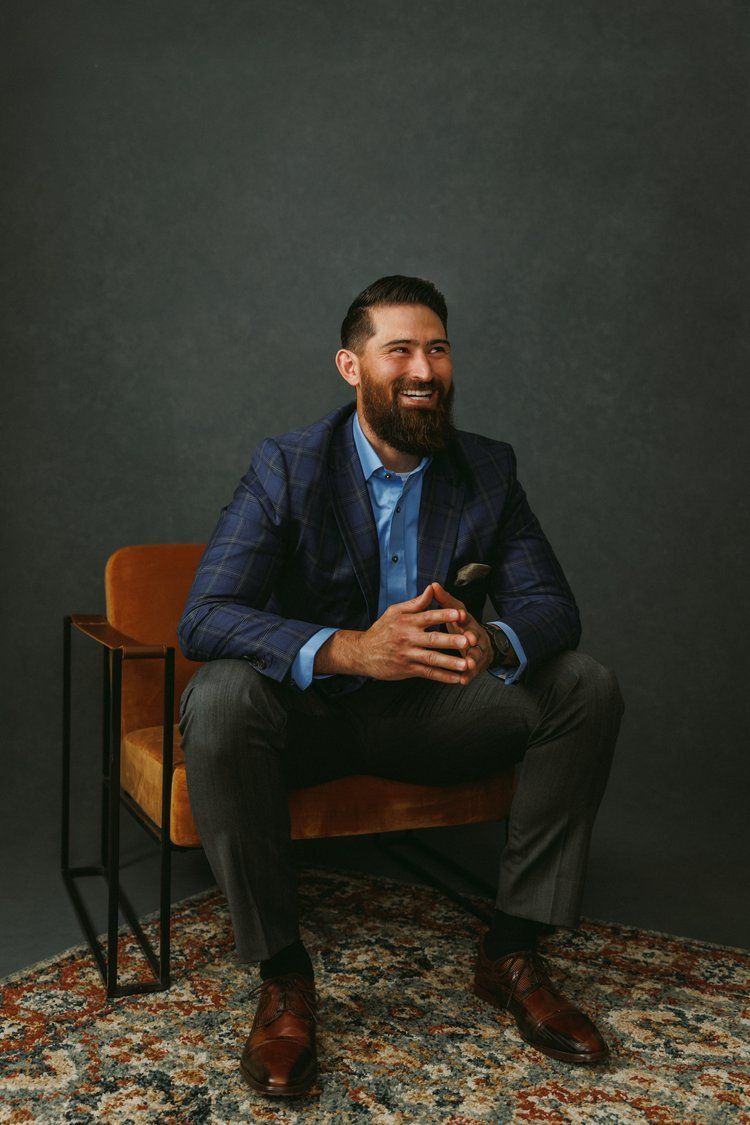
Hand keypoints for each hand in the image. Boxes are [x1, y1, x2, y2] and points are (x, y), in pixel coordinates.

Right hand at [356, 585, 475, 683]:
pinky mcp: (408, 669)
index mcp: (407, 621)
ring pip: (432, 659)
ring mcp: (409, 655)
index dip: (444, 615)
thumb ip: (416, 602)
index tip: (459, 614)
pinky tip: (457, 679)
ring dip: (450, 663)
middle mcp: (408, 638)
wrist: (363, 652)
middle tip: (467, 641)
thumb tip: (432, 588)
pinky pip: (428, 673)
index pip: (428, 616)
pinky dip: (443, 677)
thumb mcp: (395, 611)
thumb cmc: (382, 629)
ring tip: (466, 665)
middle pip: (433, 639)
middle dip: (451, 640)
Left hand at [430, 581, 492, 683]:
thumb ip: (444, 600)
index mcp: (467, 621)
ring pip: (475, 655)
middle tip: (468, 641)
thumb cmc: (461, 624)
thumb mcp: (454, 610)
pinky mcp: (475, 665)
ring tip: (467, 664)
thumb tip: (433, 585)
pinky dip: (468, 676)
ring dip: (472, 659)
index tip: (459, 615)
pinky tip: (462, 681)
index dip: (462, 616)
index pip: (465, 617)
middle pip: (474, 636)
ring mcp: (476, 651)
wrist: (479, 642)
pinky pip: (471, 672)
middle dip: (471, 638)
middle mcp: (474, 635)